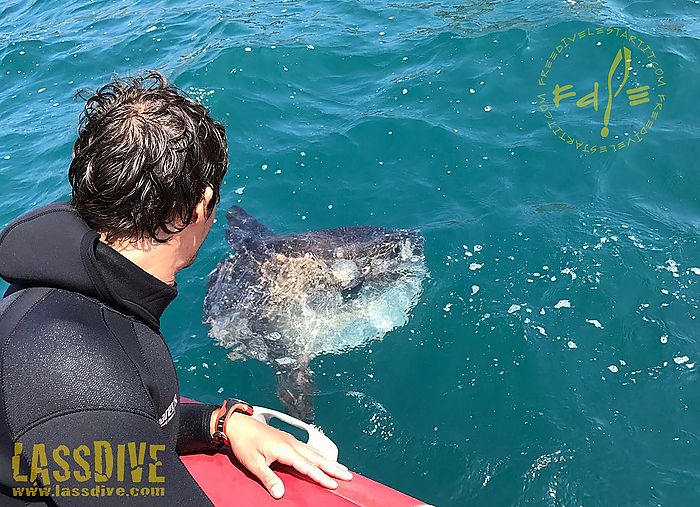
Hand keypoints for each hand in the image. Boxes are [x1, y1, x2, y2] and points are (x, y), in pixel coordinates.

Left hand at [218, 412, 352, 497]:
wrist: (238, 424)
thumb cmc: (244, 443)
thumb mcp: (254, 464)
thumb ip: (269, 479)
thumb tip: (280, 493)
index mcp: (285, 449)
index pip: (307, 466)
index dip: (321, 476)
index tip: (333, 484)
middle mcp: (291, 443)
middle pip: (316, 457)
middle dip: (333, 467)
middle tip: (348, 475)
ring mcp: (290, 439)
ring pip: (314, 452)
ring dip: (328, 460)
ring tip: (341, 468)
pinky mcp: (287, 438)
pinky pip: (308, 447)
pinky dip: (319, 454)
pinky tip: (322, 457)